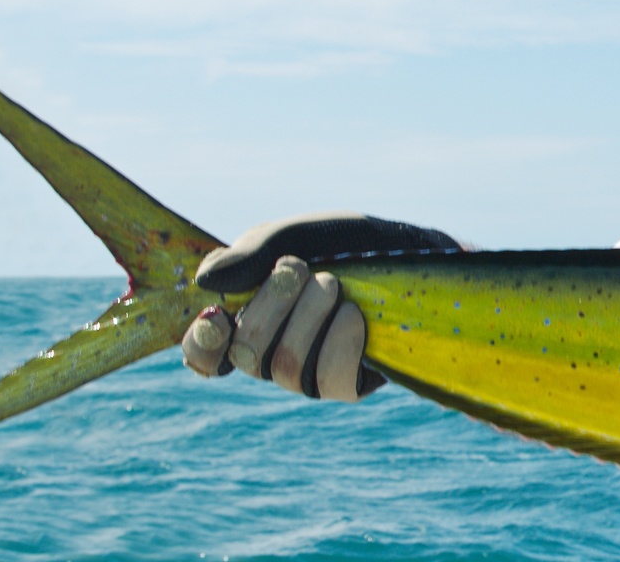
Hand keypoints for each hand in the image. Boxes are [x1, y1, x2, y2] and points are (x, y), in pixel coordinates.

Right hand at [182, 211, 462, 400]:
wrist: (418, 255)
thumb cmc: (351, 244)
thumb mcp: (298, 236)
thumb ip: (251, 254)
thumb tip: (204, 282)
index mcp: (249, 317)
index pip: (205, 354)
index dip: (201, 346)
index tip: (216, 316)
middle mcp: (273, 352)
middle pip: (243, 355)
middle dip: (267, 306)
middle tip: (298, 268)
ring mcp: (310, 372)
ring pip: (282, 368)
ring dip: (305, 318)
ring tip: (332, 282)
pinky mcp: (350, 384)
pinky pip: (328, 382)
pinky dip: (336, 342)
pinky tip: (352, 314)